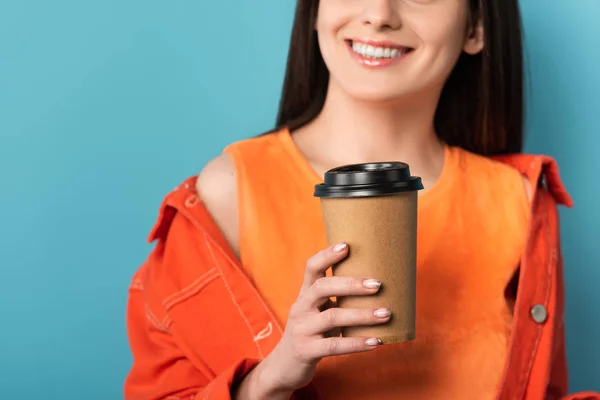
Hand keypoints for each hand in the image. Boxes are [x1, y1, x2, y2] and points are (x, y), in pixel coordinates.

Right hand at [259, 242, 389, 394]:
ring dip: (362, 315)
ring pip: (332, 317)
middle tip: (378, 285)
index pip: (311, 268)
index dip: (327, 255)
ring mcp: (301, 330)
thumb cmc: (311, 334)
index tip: (347, 245)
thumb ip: (336, 300)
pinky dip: (357, 343)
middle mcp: (301, 308)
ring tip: (386, 314)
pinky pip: (334, 346)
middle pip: (322, 288)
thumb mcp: (317, 313)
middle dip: (351, 284)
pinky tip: (376, 341)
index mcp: (304, 295)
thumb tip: (376, 287)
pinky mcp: (306, 351)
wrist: (283, 367)